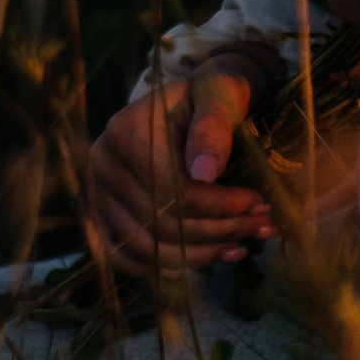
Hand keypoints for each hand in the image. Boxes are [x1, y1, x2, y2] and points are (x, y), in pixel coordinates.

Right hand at [87, 64, 275, 273]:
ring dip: (197, 255)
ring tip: (238, 245)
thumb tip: (204, 173)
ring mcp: (99, 191)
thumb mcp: (220, 96)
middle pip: (161, 224)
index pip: (174, 193)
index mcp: (126, 132)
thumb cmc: (210, 94)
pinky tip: (194, 262)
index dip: (221, 207)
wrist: (192, 97)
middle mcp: (102, 163)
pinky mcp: (103, 210)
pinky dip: (157, 266)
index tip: (260, 204)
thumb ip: (213, 127)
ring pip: (146, 246)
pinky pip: (122, 253)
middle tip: (260, 226)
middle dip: (217, 232)